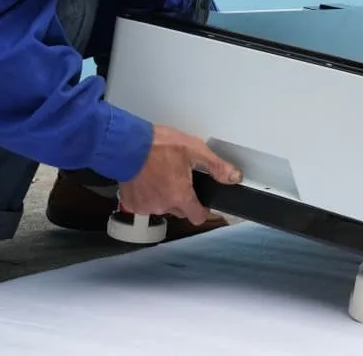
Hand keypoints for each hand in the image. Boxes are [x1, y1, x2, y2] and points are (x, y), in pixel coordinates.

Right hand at [117, 124, 241, 225]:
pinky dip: (148, 195)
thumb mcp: (194, 149)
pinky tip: (147, 179)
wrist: (127, 144)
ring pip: (162, 206)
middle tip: (180, 177)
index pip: (197, 217)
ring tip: (162, 174)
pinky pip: (145, 204)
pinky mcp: (131, 203)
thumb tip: (235, 177)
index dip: (202, 210)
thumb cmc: (160, 145)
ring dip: (164, 196)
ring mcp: (145, 206)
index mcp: (180, 196)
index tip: (202, 201)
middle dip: (183, 198)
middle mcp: (163, 206)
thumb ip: (216, 166)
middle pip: (180, 210)